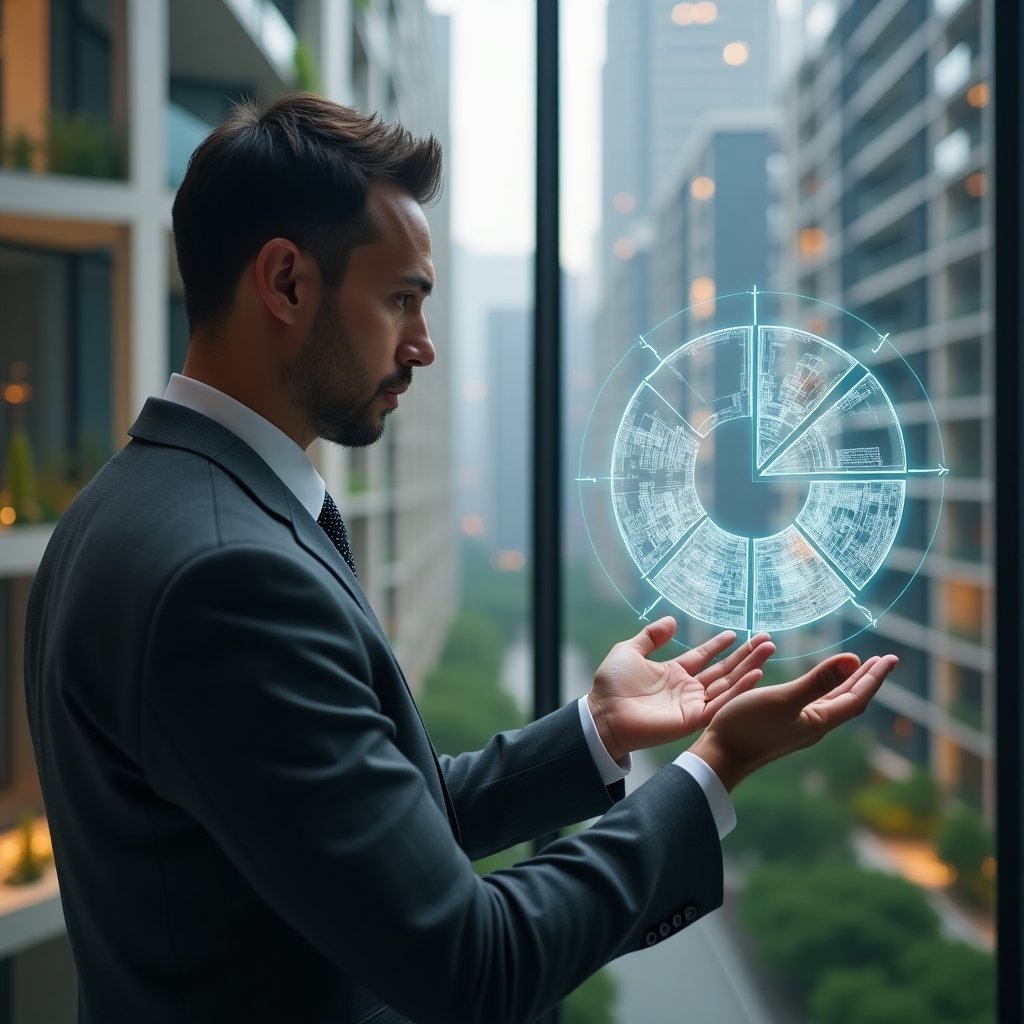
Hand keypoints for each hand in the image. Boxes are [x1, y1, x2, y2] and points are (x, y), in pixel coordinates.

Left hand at [587, 617, 774, 762]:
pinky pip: (721, 703)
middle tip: (766, 640)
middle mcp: (687, 688)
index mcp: (673, 672)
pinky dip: (740, 690)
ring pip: (728, 684)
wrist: (604, 714)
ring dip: (749, 668)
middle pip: (723, 670)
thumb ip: (651, 637)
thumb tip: (671, 620)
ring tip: (768, 651)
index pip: (703, 657)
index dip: (719, 646)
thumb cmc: (612, 685)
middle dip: (744, 655)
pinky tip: (756, 675)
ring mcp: (692, 704)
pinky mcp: (694, 718)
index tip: (736, 634)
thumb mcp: (629, 651)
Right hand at [690, 652, 897, 791]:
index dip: (875, 677)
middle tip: (883, 661)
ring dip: (848, 684)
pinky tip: (817, 686)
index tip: (891, 658)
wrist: (720, 756)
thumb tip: (854, 660)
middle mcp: (815, 725)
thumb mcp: (783, 699)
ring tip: (857, 668)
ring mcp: (799, 726)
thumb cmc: (748, 726)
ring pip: (833, 703)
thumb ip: (817, 681)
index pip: (857, 697)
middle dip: (866, 679)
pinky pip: (816, 704)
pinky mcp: (784, 725)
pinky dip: (826, 689)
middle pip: (849, 700)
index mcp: (820, 720)